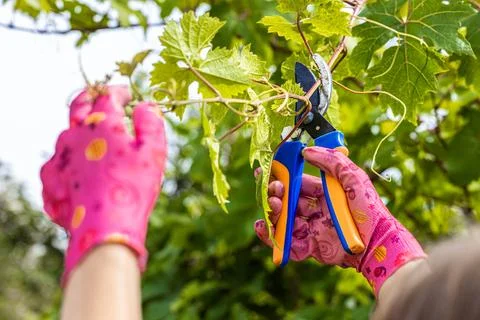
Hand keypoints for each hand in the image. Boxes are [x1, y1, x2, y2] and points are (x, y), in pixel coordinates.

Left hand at [40, 85, 166, 283]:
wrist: (106, 227)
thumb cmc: (134, 187)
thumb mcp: (153, 150)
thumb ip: (151, 122)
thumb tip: (147, 106)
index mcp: (101, 123)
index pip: (108, 95)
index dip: (120, 92)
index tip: (128, 94)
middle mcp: (74, 134)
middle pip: (79, 105)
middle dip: (92, 98)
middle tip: (101, 98)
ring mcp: (59, 156)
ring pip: (69, 135)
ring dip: (83, 132)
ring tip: (97, 142)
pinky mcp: (50, 178)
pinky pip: (61, 161)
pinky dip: (73, 159)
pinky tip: (84, 170)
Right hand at [254, 147, 424, 294]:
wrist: (378, 243)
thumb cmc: (369, 209)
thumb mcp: (354, 178)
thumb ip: (332, 162)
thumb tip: (307, 151)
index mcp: (324, 193)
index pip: (298, 183)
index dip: (283, 177)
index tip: (268, 170)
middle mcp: (316, 211)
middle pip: (287, 202)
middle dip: (275, 195)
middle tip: (273, 191)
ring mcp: (312, 230)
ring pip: (284, 221)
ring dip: (272, 212)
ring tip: (272, 206)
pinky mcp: (310, 248)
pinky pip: (287, 244)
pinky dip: (272, 237)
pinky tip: (263, 227)